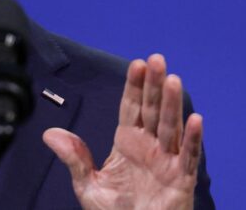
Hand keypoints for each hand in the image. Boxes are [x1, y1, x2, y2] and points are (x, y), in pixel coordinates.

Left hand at [43, 54, 202, 209]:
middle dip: (154, 85)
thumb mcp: (89, 185)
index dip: (135, 86)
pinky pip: (189, 157)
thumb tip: (49, 134)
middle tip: (157, 59)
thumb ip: (74, 158)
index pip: (132, 108)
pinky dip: (193, 139)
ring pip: (171, 127)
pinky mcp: (182, 181)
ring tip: (173, 80)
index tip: (137, 64)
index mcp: (128, 143)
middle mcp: (150, 147)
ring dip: (172, 104)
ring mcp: (167, 162)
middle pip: (153, 110)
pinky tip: (195, 120)